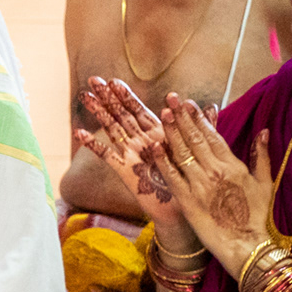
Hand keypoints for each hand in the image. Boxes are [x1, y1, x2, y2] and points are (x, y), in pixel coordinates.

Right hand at [73, 78, 192, 243]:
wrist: (183, 212)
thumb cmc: (190, 182)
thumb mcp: (198, 151)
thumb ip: (201, 128)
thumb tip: (212, 106)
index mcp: (157, 135)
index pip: (138, 109)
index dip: (126, 95)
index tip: (114, 80)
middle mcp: (141, 142)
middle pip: (121, 114)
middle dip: (107, 97)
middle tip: (93, 79)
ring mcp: (131, 155)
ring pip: (112, 129)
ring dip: (98, 113)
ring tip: (85, 96)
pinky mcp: (125, 171)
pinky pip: (106, 155)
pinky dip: (93, 144)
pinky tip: (79, 133)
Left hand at [149, 99, 276, 274]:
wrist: (247, 248)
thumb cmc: (257, 217)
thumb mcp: (265, 184)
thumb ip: (262, 156)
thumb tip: (264, 131)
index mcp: (233, 166)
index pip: (213, 136)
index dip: (199, 118)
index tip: (189, 103)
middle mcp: (215, 172)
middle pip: (195, 139)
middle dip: (182, 118)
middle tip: (171, 99)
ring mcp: (200, 185)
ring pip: (182, 153)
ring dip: (171, 132)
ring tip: (163, 113)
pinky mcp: (188, 200)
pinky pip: (172, 176)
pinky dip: (162, 160)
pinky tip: (153, 146)